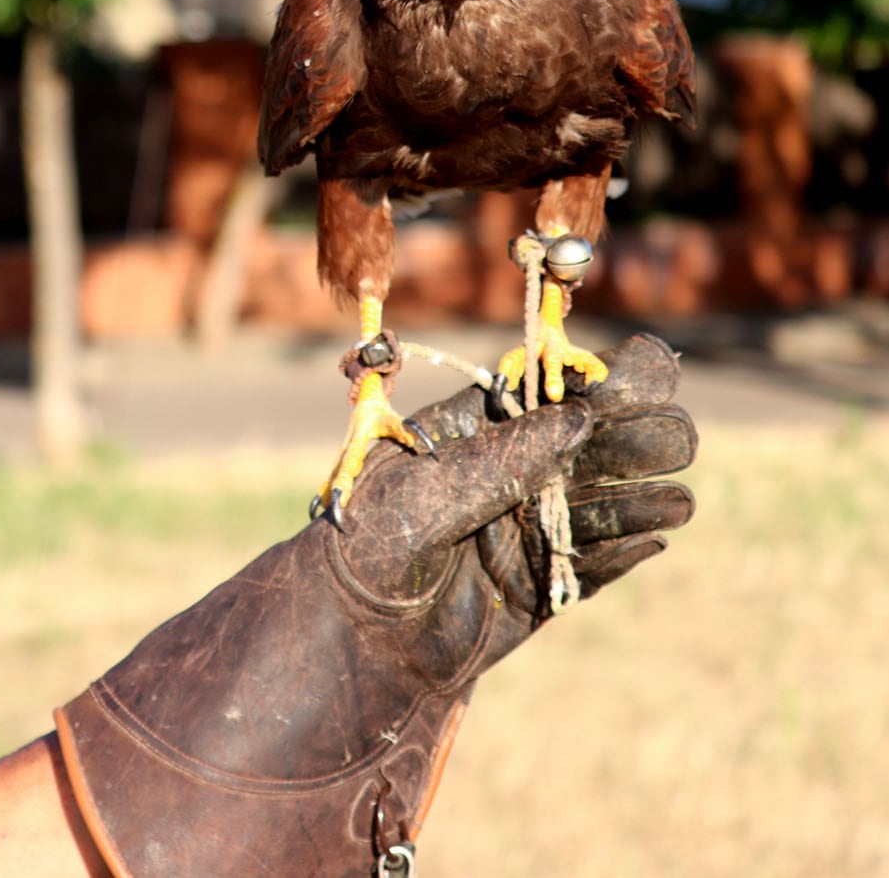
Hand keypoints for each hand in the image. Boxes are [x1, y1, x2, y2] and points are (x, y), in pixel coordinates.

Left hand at [54, 334, 696, 876]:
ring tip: (674, 495)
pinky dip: (623, 551)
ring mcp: (519, 533)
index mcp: (460, 436)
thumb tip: (578, 418)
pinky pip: (591, 567)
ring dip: (637, 496)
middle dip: (630, 438)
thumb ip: (495, 461)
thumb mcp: (417, 499)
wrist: (341, 646)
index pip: (540, 397)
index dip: (596, 383)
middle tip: (672, 438)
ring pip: (597, 505)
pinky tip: (657, 534)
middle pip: (584, 448)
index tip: (650, 371)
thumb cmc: (358, 552)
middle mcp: (498, 478)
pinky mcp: (535, 590)